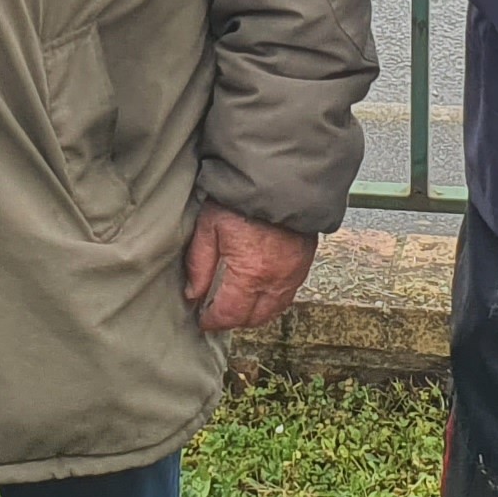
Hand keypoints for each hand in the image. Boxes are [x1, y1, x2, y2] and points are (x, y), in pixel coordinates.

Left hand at [182, 202, 315, 332]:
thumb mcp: (209, 226)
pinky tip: (260, 289)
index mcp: (250, 273)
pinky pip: (289, 293)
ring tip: (238, 304)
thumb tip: (193, 294)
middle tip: (218, 313)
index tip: (203, 320)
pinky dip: (273, 298)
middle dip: (234, 320)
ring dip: (255, 312)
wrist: (280, 175)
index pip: (230, 314)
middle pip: (254, 318)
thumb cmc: (242, 197)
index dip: (213, 321)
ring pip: (275, 309)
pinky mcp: (305, 262)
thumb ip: (199, 264)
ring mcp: (294, 272)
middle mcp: (276, 279)